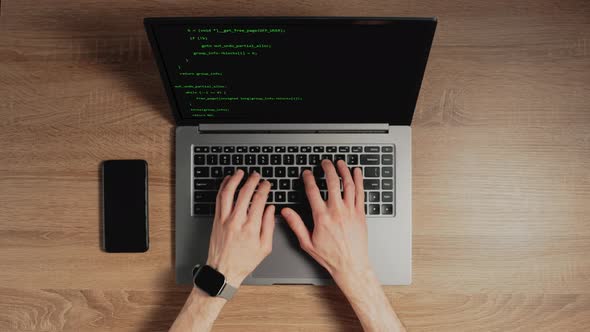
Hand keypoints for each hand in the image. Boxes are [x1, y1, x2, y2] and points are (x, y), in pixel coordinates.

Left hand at [206, 170, 274, 286]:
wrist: (222, 271)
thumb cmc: (244, 262)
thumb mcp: (264, 248)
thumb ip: (269, 226)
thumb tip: (270, 209)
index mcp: (251, 228)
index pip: (259, 200)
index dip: (264, 188)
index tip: (267, 184)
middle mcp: (237, 221)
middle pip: (244, 193)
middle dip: (252, 181)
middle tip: (256, 175)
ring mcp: (224, 219)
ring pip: (228, 193)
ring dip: (235, 180)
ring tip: (240, 172)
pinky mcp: (216, 220)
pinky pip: (218, 199)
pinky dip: (223, 188)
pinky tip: (227, 182)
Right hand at [281, 159, 371, 284]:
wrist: (351, 265)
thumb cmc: (330, 256)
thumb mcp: (307, 243)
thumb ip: (296, 225)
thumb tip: (286, 212)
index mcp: (322, 217)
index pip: (313, 191)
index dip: (308, 179)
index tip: (307, 173)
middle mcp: (337, 211)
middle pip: (332, 182)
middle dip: (327, 169)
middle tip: (325, 162)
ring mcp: (350, 211)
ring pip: (347, 185)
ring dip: (343, 171)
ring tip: (339, 163)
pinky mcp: (361, 214)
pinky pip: (360, 193)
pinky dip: (359, 180)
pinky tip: (357, 173)